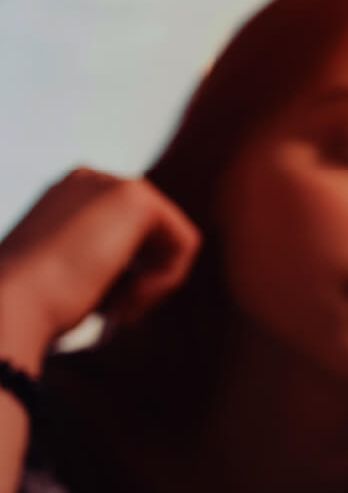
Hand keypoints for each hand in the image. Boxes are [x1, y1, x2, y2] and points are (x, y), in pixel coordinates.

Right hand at [0, 167, 198, 368]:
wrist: (13, 303)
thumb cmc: (37, 303)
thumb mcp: (77, 276)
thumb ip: (108, 262)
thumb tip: (150, 271)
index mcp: (71, 197)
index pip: (132, 239)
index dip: (128, 281)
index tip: (104, 307)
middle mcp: (90, 181)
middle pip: (155, 239)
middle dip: (142, 281)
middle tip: (113, 310)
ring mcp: (110, 182)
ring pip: (171, 243)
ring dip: (151, 285)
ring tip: (117, 307)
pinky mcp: (135, 195)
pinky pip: (185, 243)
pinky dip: (165, 280)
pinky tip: (130, 295)